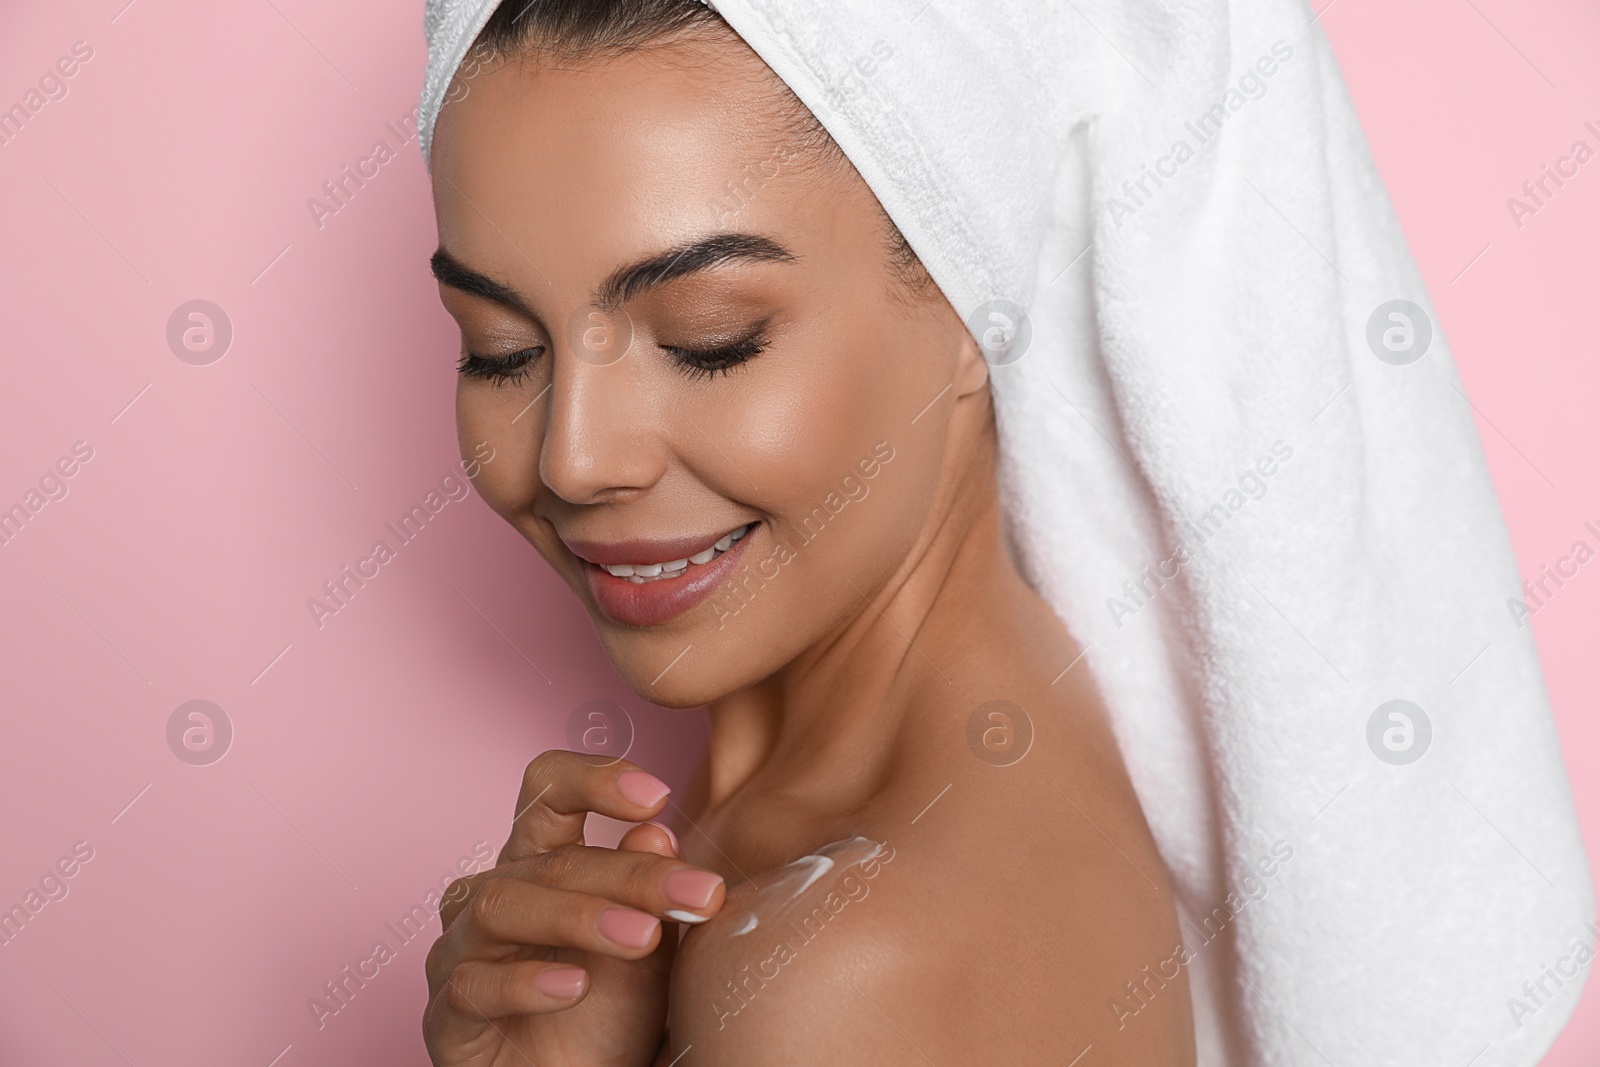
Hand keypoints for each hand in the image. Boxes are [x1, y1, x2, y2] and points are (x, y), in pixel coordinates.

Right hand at [423, 751, 725, 1066]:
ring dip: (578, 917)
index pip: (547, 791)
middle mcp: (492, 895)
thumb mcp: (652, 948)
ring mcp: (460, 953)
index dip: (594, 779)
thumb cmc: (616, 1013)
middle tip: (699, 895)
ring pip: (499, 906)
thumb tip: (654, 831)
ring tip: (643, 939)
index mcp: (539, 862)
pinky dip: (524, 982)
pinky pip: (470, 985)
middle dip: (631, 875)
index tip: (657, 795)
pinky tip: (577, 987)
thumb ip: (651, 891)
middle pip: (548, 858)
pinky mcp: (446, 1018)